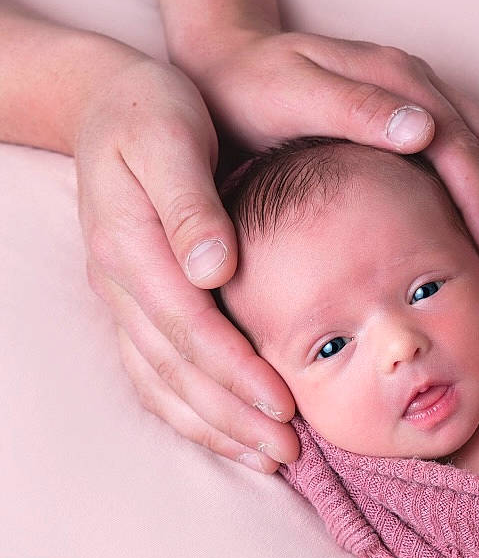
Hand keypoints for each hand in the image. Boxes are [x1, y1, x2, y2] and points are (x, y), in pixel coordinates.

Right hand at [75, 56, 297, 472]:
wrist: (110, 100)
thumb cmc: (154, 111)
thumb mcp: (171, 137)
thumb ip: (191, 203)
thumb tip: (214, 269)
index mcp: (131, 242)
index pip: (188, 323)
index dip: (235, 368)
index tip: (285, 403)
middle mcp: (118, 279)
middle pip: (175, 366)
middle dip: (232, 413)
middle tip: (289, 451)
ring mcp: (119, 296)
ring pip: (160, 379)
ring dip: (213, 424)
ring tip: (268, 456)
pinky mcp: (130, 303)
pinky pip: (150, 371)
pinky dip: (187, 410)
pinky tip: (227, 432)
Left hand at [179, 28, 478, 268]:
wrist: (220, 58)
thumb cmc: (246, 88)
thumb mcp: (288, 93)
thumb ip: (353, 112)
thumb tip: (426, 131)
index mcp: (394, 81)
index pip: (457, 146)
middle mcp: (417, 83)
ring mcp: (419, 93)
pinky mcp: (412, 108)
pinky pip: (474, 136)